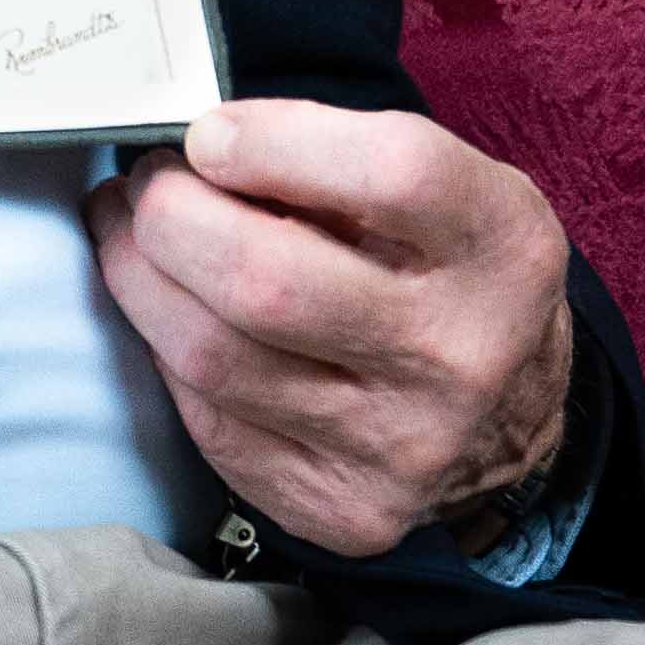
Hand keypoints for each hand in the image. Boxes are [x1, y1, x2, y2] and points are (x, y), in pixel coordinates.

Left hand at [91, 99, 575, 561]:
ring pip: (213, 355)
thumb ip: (339, 153)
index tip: (210, 135)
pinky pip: (208, 419)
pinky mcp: (341, 509)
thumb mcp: (450, 187)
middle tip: (149, 183)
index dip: (273, 144)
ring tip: (132, 233)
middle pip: (265, 280)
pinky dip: (169, 353)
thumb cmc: (454, 272)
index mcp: (502, 248)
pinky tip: (171, 313)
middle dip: (170, 215)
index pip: (388, 174)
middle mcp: (459, 355)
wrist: (512, 422)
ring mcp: (399, 447)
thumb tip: (201, 145)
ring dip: (141, 279)